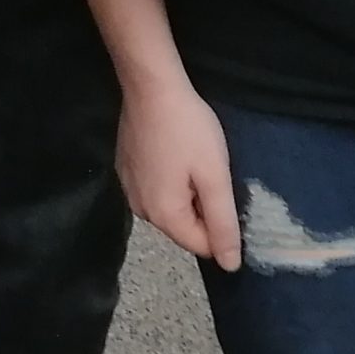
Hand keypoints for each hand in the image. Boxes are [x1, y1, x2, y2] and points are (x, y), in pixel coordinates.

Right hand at [118, 74, 242, 270]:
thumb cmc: (189, 130)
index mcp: (163, 215)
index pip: (202, 246)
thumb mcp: (215, 176)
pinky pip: (155, 190)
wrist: (151, 87)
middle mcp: (140, 209)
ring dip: (187, 194)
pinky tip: (175, 154)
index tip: (226, 193)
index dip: (222, 226)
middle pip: (184, 228)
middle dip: (203, 209)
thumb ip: (224, 224)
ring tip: (193, 161)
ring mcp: (128, 188)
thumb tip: (230, 266)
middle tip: (211, 173)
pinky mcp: (124, 169)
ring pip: (170, 208)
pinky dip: (170, 180)